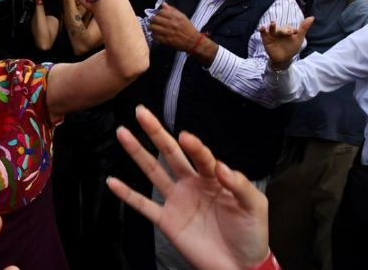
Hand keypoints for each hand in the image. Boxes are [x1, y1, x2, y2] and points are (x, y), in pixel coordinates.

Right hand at [108, 106, 270, 269]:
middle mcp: (192, 184)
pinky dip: (127, 194)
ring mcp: (177, 201)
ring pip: (153, 171)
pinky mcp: (167, 221)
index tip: (186, 137)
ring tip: (123, 133)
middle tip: (142, 112)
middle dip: (156, 132)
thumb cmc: (251, 234)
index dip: (194, 146)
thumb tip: (221, 166)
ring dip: (137, 152)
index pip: (201, 156)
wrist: (240, 266)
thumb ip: (241, 185)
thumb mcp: (255, 206)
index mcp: (214, 178)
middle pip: (170, 153)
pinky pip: (143, 206)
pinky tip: (113, 182)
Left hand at [150, 3, 200, 50]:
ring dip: (151, 27)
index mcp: (175, 17)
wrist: (192, 40)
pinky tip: (156, 34)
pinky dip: (154, 35)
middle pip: (155, 19)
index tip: (158, 15)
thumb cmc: (187, 27)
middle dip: (152, 20)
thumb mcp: (182, 16)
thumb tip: (163, 4)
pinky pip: (155, 36)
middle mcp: (171, 24)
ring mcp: (168, 32)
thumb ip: (172, 10)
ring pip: (153, 27)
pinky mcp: (166, 40)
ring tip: (152, 27)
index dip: (158, 13)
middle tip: (153, 21)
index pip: (161, 12)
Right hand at [259, 18, 313, 69]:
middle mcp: (280, 31)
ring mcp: (273, 35)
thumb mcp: (299, 38)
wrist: (282, 59)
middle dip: (284, 30)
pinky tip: (262, 27)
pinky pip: (263, 33)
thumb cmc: (292, 48)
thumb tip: (312, 17)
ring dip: (272, 25)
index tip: (293, 32)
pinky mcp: (266, 39)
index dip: (291, 29)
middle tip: (288, 33)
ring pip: (272, 28)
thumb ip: (304, 28)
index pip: (289, 28)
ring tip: (273, 23)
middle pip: (281, 28)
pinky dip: (262, 30)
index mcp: (288, 30)